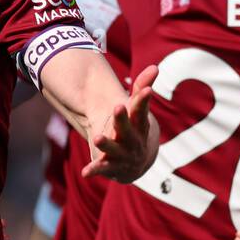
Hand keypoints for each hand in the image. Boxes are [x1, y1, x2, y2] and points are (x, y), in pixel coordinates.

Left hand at [83, 65, 159, 182]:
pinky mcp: (110, 166)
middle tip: (117, 106)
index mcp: (139, 125)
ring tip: (96, 137)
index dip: (144, 101)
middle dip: (122, 119)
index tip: (147, 91)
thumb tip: (155, 66)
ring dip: (106, 143)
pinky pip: (102, 168)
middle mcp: (133, 141)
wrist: (136, 162)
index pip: (142, 112)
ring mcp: (122, 155)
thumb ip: (141, 87)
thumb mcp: (137, 109)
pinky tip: (85, 172)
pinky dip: (94, 170)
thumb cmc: (135, 129)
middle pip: (127, 129)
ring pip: (114, 149)